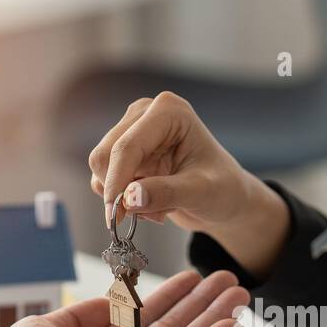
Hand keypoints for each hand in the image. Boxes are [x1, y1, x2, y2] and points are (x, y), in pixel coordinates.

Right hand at [88, 91, 289, 276]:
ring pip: (101, 169)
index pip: (127, 147)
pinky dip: (124, 199)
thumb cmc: (223, 189)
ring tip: (161, 207)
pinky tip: (152, 203)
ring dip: (125, 198)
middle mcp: (145, 113)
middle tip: (151, 215)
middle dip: (121, 192)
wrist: (225, 198)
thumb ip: (167, 193)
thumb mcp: (202, 193)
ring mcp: (132, 130)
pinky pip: (105, 179)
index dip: (116, 182)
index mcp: (168, 111)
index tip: (116, 215)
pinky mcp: (125, 151)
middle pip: (105, 155)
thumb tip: (129, 197)